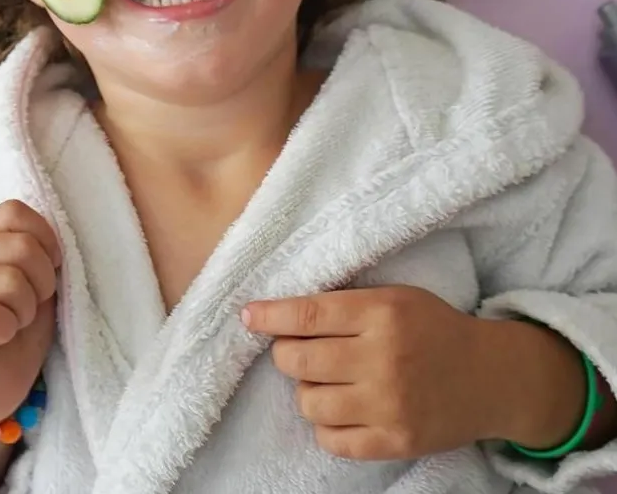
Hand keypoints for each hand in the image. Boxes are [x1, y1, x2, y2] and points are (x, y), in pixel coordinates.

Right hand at [0, 200, 60, 425]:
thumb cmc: (17, 330)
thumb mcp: (36, 283)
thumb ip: (38, 253)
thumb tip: (54, 240)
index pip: (14, 212)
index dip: (45, 239)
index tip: (51, 268)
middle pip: (20, 246)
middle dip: (42, 281)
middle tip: (31, 307)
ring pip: (8, 279)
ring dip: (25, 309)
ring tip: (13, 323)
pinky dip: (6, 329)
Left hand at [242, 286, 505, 460]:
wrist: (492, 377)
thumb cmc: (433, 328)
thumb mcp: (393, 298)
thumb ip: (344, 303)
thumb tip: (281, 314)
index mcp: (381, 313)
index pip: (308, 314)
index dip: (270, 316)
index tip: (247, 315)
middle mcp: (383, 358)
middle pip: (299, 360)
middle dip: (285, 353)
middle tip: (295, 350)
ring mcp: (390, 405)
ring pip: (309, 402)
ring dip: (306, 390)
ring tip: (325, 380)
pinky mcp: (396, 441)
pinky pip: (332, 440)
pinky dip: (326, 425)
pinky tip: (340, 408)